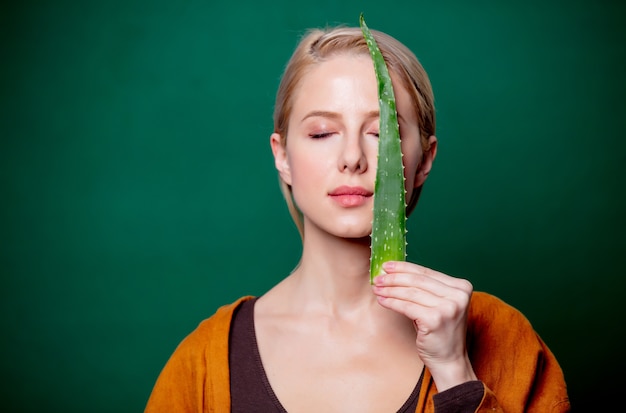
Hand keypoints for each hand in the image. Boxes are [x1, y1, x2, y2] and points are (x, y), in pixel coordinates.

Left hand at [372, 261, 476, 390]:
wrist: (449, 360)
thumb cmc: (440, 331)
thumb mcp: (439, 305)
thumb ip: (425, 288)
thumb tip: (395, 272)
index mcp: (462, 287)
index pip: (427, 272)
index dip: (404, 267)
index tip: (387, 266)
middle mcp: (458, 295)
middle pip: (418, 281)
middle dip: (394, 278)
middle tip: (378, 278)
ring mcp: (448, 308)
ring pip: (410, 293)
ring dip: (390, 290)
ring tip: (377, 289)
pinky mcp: (435, 319)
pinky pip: (407, 307)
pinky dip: (392, 302)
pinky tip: (382, 300)